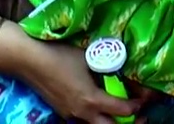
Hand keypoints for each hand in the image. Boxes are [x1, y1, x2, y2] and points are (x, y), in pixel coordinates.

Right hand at [19, 39, 139, 123]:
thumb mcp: (88, 57)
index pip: (123, 110)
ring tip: (119, 113)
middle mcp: (83, 113)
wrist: (29, 60)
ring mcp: (71, 115)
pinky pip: (84, 122)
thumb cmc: (59, 55)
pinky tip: (99, 109)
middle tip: (139, 115)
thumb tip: (121, 66)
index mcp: (91, 100)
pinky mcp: (62, 113)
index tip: (144, 97)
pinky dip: (96, 119)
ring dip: (110, 122)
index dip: (137, 105)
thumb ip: (106, 64)